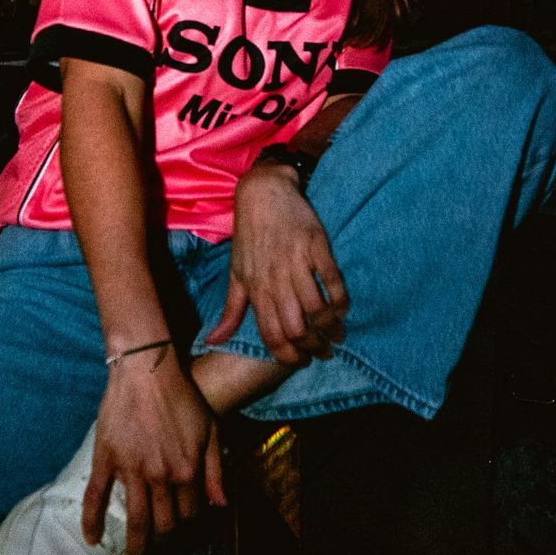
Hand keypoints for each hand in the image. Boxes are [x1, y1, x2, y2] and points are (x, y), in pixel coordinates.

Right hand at [85, 344, 226, 554]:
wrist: (147, 371)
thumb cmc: (181, 397)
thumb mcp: (210, 431)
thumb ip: (215, 470)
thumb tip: (219, 505)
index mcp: (187, 471)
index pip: (189, 512)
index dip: (187, 520)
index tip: (180, 522)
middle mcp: (161, 477)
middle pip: (164, 522)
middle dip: (163, 539)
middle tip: (157, 547)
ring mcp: (132, 470)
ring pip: (135, 518)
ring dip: (136, 546)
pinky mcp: (107, 460)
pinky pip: (96, 496)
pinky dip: (92, 521)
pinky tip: (92, 539)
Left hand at [206, 168, 347, 366]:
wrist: (263, 193)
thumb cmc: (249, 236)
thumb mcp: (236, 273)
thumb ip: (230, 310)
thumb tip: (213, 341)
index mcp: (255, 289)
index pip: (271, 334)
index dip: (287, 355)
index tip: (299, 362)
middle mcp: (275, 278)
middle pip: (296, 327)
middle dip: (313, 347)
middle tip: (324, 352)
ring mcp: (297, 261)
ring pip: (316, 308)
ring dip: (330, 328)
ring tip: (336, 335)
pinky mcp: (316, 245)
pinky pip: (332, 280)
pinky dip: (340, 300)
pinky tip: (342, 309)